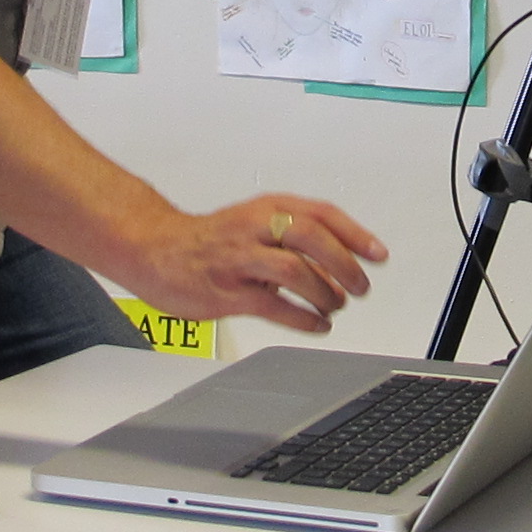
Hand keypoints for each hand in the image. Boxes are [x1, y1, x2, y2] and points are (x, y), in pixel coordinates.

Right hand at [129, 198, 388, 334]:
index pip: (322, 214)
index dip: (355, 234)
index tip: (378, 254)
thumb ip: (294, 236)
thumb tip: (342, 262)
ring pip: (294, 270)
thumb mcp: (255, 222)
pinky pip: (273, 306)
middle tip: (360, 287)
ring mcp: (239, 259)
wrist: (153, 248)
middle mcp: (254, 228)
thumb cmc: (211, 239)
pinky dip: (303, 317)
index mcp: (267, 208)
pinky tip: (317, 324)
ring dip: (324, 292)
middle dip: (344, 264)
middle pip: (311, 237)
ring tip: (334, 306)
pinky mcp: (225, 291)